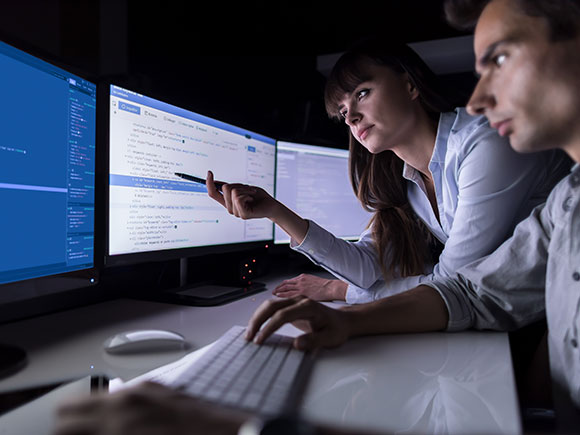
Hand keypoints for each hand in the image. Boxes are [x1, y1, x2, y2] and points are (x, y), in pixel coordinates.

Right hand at [53, 382, 245, 434]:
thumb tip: (88, 434)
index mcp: (118, 425)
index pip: (63, 425)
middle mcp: (126, 401)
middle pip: (69, 407)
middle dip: (69, 428)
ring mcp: (143, 390)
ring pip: (95, 398)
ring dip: (91, 418)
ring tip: (105, 434)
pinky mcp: (158, 387)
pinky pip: (122, 394)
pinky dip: (116, 409)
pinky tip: (130, 425)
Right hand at [206, 170, 276, 219]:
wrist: (271, 205)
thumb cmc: (258, 196)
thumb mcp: (243, 188)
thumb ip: (230, 187)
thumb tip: (217, 182)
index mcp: (228, 202)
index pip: (213, 194)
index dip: (209, 183)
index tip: (209, 172)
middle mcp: (230, 208)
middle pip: (225, 188)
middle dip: (238, 184)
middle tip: (249, 189)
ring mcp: (236, 213)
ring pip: (233, 192)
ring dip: (245, 189)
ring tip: (252, 193)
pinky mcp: (242, 214)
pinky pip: (238, 198)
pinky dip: (247, 194)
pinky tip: (252, 198)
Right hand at [245, 296, 350, 350]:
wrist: (342, 321)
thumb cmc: (336, 329)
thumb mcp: (330, 339)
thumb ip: (314, 341)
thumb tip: (296, 344)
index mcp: (308, 307)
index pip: (283, 315)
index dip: (269, 327)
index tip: (261, 340)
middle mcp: (299, 300)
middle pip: (272, 305)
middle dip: (258, 320)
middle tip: (249, 337)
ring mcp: (294, 301)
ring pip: (269, 304)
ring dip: (257, 318)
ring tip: (249, 334)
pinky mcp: (290, 305)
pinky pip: (272, 307)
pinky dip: (262, 316)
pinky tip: (257, 327)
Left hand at [273, 274, 347, 300]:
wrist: (331, 288)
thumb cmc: (326, 287)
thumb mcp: (314, 282)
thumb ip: (307, 285)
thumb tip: (304, 290)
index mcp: (303, 277)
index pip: (290, 281)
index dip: (283, 284)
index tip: (279, 287)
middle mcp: (300, 281)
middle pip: (286, 284)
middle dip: (279, 287)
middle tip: (274, 291)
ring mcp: (301, 287)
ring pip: (286, 288)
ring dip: (279, 291)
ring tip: (274, 294)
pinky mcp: (302, 293)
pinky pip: (290, 294)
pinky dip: (283, 295)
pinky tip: (279, 297)